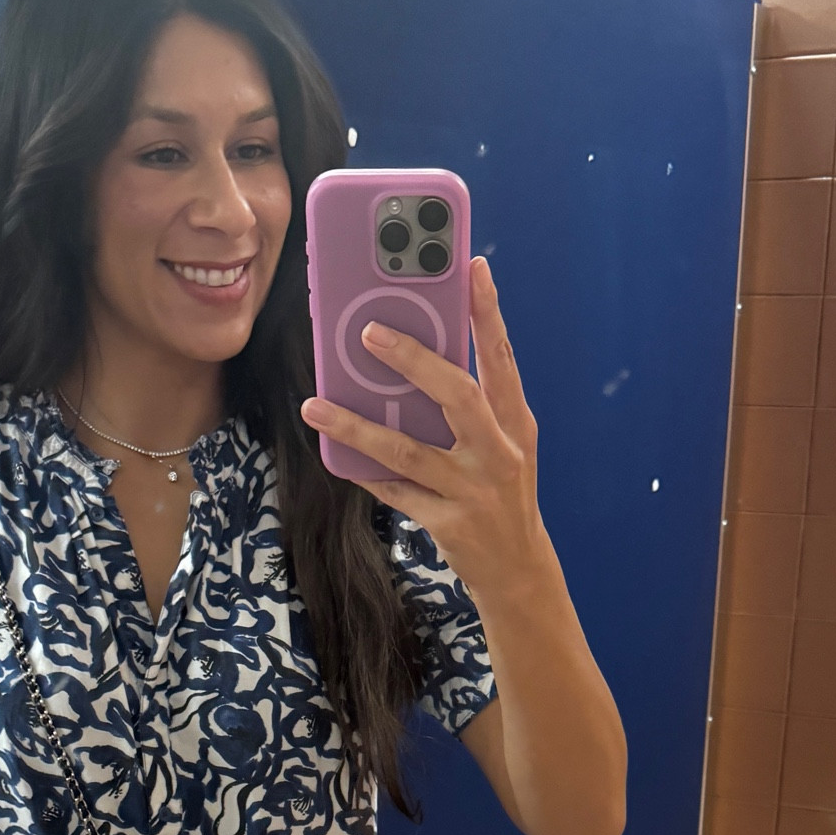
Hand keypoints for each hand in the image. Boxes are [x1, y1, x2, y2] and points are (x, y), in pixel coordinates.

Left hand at [300, 256, 552, 607]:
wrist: (519, 568)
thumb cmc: (502, 489)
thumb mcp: (505, 442)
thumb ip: (473, 404)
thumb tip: (416, 358)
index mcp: (515, 422)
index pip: (501, 357)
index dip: (488, 312)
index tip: (472, 266)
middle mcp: (499, 452)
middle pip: (456, 395)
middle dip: (413, 360)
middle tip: (370, 332)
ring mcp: (473, 489)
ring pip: (408, 450)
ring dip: (357, 426)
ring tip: (316, 405)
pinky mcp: (448, 522)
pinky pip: (395, 490)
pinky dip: (364, 470)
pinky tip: (336, 453)